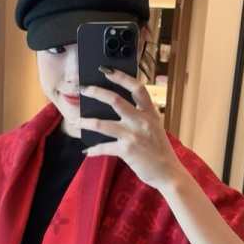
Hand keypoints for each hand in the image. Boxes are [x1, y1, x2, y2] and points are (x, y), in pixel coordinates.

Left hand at [78, 68, 182, 189]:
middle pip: (115, 100)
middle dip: (96, 92)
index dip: (121, 77)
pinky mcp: (127, 150)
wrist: (168, 172)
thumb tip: (116, 108)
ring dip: (85, 122)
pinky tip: (87, 151)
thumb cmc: (159, 150)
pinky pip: (104, 147)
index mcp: (150, 113)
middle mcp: (142, 121)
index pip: (137, 87)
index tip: (106, 70)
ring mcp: (134, 135)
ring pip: (103, 124)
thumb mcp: (155, 127)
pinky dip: (94, 149)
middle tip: (83, 89)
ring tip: (74, 121)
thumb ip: (140, 116)